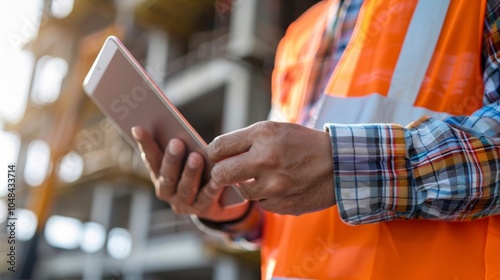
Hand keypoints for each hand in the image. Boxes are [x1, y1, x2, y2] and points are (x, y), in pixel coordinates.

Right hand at [132, 127, 248, 221]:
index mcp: (158, 175)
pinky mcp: (202, 208)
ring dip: (190, 172)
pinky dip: (211, 187)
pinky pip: (206, 197)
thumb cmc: (195, 171)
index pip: (150, 158)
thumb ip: (180, 148)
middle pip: (168, 175)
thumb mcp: (184, 159)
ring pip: (186, 188)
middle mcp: (167, 191)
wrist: (212, 201)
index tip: (138, 128)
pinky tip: (216, 178)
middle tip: (176, 142)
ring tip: (196, 157)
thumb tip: (178, 130)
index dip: (145, 144)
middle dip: (171, 159)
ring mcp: (183, 202)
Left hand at [207, 121, 334, 215]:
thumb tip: (217, 154)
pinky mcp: (281, 204)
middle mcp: (265, 159)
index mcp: (262, 135)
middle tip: (228, 172)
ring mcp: (273, 185)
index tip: (217, 157)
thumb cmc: (304, 144)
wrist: (339, 164)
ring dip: (247, 185)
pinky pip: (261, 203)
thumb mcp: (276, 129)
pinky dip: (266, 196)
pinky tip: (282, 187)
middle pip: (220, 174)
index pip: (218, 148)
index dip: (213, 154)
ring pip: (241, 191)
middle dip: (220, 175)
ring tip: (265, 176)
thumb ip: (246, 140)